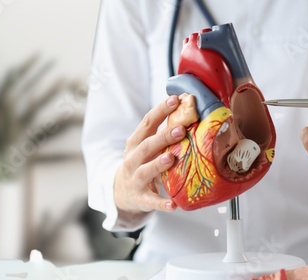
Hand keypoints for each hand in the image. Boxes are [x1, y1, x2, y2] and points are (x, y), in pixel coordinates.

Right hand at [114, 95, 185, 213]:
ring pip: (145, 170)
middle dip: (162, 137)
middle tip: (180, 130)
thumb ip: (162, 132)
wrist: (121, 191)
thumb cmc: (141, 162)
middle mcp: (133, 159)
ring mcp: (135, 179)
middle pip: (146, 146)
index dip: (160, 110)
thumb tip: (186, 109)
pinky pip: (152, 201)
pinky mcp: (141, 198)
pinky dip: (162, 203)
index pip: (147, 123)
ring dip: (158, 164)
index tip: (175, 99)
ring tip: (171, 158)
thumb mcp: (145, 146)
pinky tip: (174, 205)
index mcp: (136, 142)